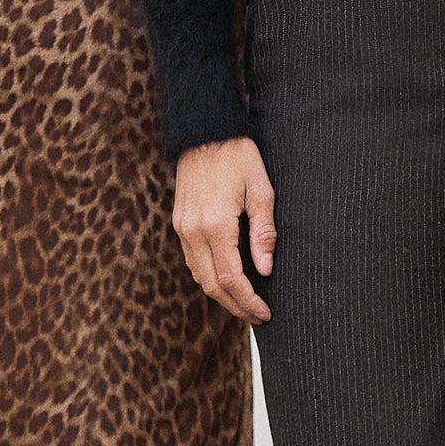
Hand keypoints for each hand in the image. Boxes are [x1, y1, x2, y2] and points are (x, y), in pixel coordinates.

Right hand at [173, 137, 275, 323]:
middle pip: (212, 285)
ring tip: (244, 301)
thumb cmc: (238, 155)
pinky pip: (191, 260)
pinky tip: (225, 276)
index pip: (231, 279)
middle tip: (256, 316)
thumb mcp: (261, 189)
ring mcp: (182, 227)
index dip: (248, 301)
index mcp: (216, 225)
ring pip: (199, 275)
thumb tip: (265, 270)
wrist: (205, 130)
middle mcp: (194, 231)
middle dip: (235, 305)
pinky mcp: (179, 221)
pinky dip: (208, 275)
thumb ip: (263, 231)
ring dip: (221, 294)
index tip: (265, 313)